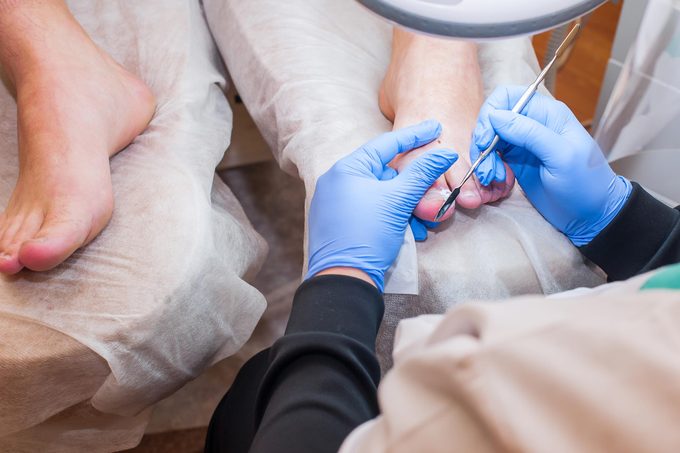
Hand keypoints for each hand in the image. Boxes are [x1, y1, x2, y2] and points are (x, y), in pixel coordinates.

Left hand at [306, 120, 458, 290]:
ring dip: (406, 207)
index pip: (386, 144)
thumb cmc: (367, 235)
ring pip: (382, 196)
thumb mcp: (398, 200)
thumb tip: (446, 152)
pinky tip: (410, 232)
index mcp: (347, 169)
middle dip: (413, 187)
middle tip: (435, 193)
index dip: (415, 135)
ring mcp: (337, 204)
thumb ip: (423, 173)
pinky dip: (393, 218)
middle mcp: (338, 182)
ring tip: (422, 223)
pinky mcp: (341, 224)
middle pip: (385, 173)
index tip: (435, 126)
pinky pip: (373, 211)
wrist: (343, 280)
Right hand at [471, 86, 631, 245]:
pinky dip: (489, 167)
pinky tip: (497, 180)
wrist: (590, 213)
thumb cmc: (585, 184)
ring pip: (489, 139)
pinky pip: (492, 157)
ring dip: (484, 158)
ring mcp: (522, 143)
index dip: (490, 114)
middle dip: (483, 140)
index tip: (484, 140)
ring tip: (492, 177)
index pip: (507, 97)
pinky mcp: (515, 161)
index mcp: (547, 113)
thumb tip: (495, 116)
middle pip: (492, 118)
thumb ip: (529, 133)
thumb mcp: (561, 156)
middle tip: (486, 165)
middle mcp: (532, 123)